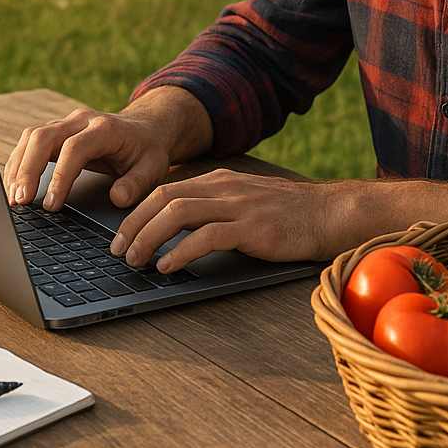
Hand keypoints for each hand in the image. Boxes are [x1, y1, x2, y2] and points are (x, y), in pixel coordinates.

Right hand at [2, 86, 213, 211]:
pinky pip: (30, 142)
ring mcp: (66, 123)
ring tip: (12, 199)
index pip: (74, 149)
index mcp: (105, 128)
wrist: (145, 129)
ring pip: (32, 137)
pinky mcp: (57, 131)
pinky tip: (14, 186)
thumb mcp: (153, 168)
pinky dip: (19, 163)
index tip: (51, 205)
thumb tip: (118, 198)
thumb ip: (137, 183)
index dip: (59, 176)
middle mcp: (81, 120)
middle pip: (44, 137)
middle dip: (28, 170)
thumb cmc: (147, 150)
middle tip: (19, 202)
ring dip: (18, 166)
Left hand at [110, 169, 340, 271]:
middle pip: (164, 198)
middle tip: (117, 250)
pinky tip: (168, 266)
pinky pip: (208, 236)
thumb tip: (178, 229)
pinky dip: (182, 251)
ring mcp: (238, 205)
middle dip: (134, 224)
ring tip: (136, 260)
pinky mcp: (252, 227)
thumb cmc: (288, 215)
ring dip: (149, 237)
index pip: (165, 189)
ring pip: (178, 213)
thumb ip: (215, 208)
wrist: (329, 214)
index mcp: (218, 181)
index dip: (137, 212)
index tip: (121, 235)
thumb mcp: (244, 202)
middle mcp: (223, 187)